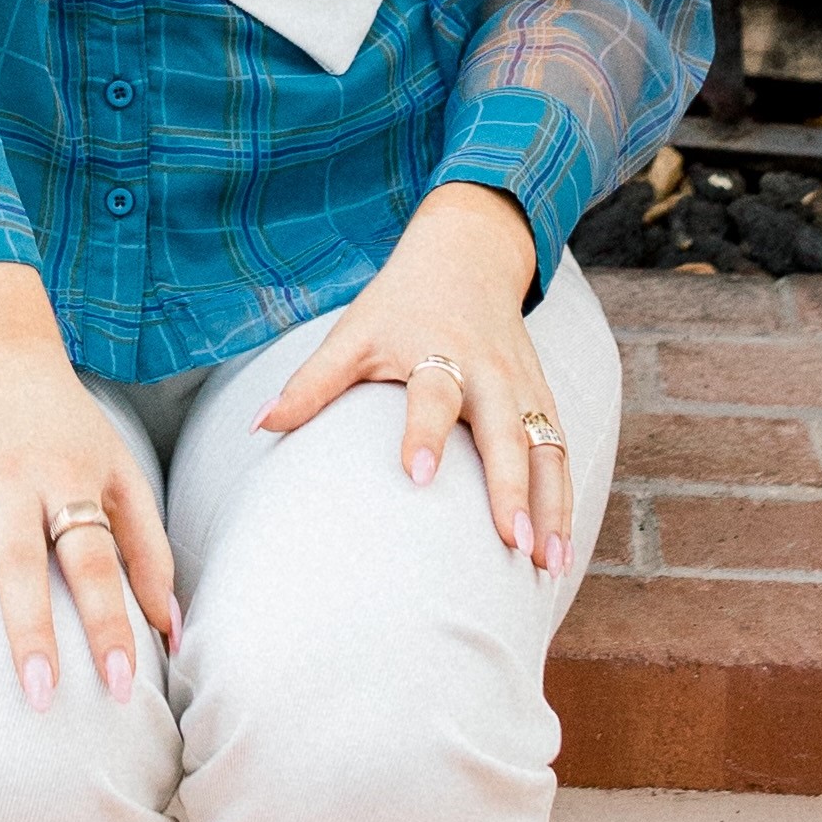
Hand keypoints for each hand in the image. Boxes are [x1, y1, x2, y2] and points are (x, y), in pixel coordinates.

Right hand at [0, 262, 179, 708]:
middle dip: (32, 630)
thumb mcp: (120, 471)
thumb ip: (150, 549)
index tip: (121, 684)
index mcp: (71, 479)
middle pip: (24, 562)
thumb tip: (173, 632)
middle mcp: (15, 480)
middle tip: (42, 695)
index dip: (110, 623)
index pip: (95, 560)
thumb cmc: (68, 428)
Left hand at [257, 183, 573, 572]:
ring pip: (548, 451)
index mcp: (439, 351)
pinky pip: (561, 457)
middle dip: (510, 487)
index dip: (425, 432)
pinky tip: (559, 555)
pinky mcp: (543, 402)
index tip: (417, 475)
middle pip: (506, 431)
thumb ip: (311, 382)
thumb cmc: (399, 304)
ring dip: (550, 509)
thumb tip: (258, 425)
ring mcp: (525, 389)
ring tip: (549, 566)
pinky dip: (564, 505)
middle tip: (510, 542)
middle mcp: (491, 373)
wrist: (467, 255)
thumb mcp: (354, 333)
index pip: (434, 393)